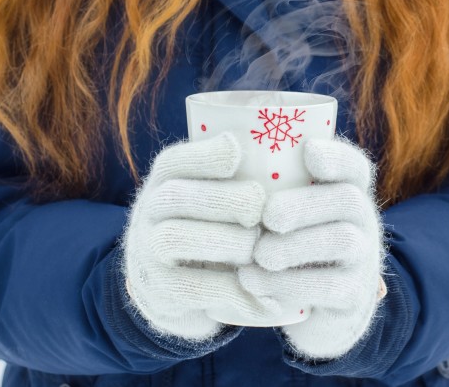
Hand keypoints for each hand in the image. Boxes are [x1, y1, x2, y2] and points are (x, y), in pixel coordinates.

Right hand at [123, 133, 276, 340]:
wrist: (171, 290)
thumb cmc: (210, 232)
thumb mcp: (214, 201)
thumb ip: (240, 181)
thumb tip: (301, 158)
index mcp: (164, 183)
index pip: (175, 162)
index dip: (204, 154)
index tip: (237, 149)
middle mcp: (148, 213)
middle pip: (176, 196)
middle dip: (223, 199)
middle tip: (259, 211)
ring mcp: (147, 252)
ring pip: (176, 238)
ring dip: (226, 242)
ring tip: (258, 250)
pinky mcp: (159, 292)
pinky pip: (192, 290)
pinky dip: (233, 293)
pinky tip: (266, 298)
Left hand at [238, 137, 384, 358]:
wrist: (314, 311)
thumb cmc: (284, 246)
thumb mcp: (282, 215)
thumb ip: (264, 190)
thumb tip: (215, 156)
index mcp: (345, 192)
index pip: (353, 166)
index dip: (335, 156)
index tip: (307, 151)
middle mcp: (361, 220)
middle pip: (347, 199)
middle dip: (304, 204)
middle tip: (268, 216)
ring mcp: (362, 259)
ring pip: (342, 241)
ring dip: (295, 246)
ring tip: (259, 255)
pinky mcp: (353, 296)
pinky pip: (331, 288)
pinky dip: (290, 285)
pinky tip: (253, 282)